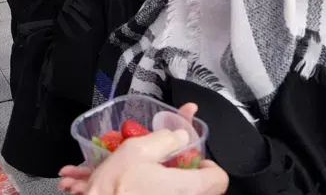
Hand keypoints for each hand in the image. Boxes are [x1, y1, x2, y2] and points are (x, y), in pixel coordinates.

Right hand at [58, 129, 227, 194]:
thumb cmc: (113, 190)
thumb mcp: (137, 151)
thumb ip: (165, 139)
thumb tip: (180, 136)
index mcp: (185, 187)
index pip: (218, 178)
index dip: (208, 163)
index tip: (192, 155)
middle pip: (194, 184)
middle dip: (174, 167)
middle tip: (158, 158)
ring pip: (168, 189)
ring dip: (149, 175)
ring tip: (122, 168)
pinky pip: (150, 193)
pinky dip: (136, 187)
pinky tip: (107, 180)